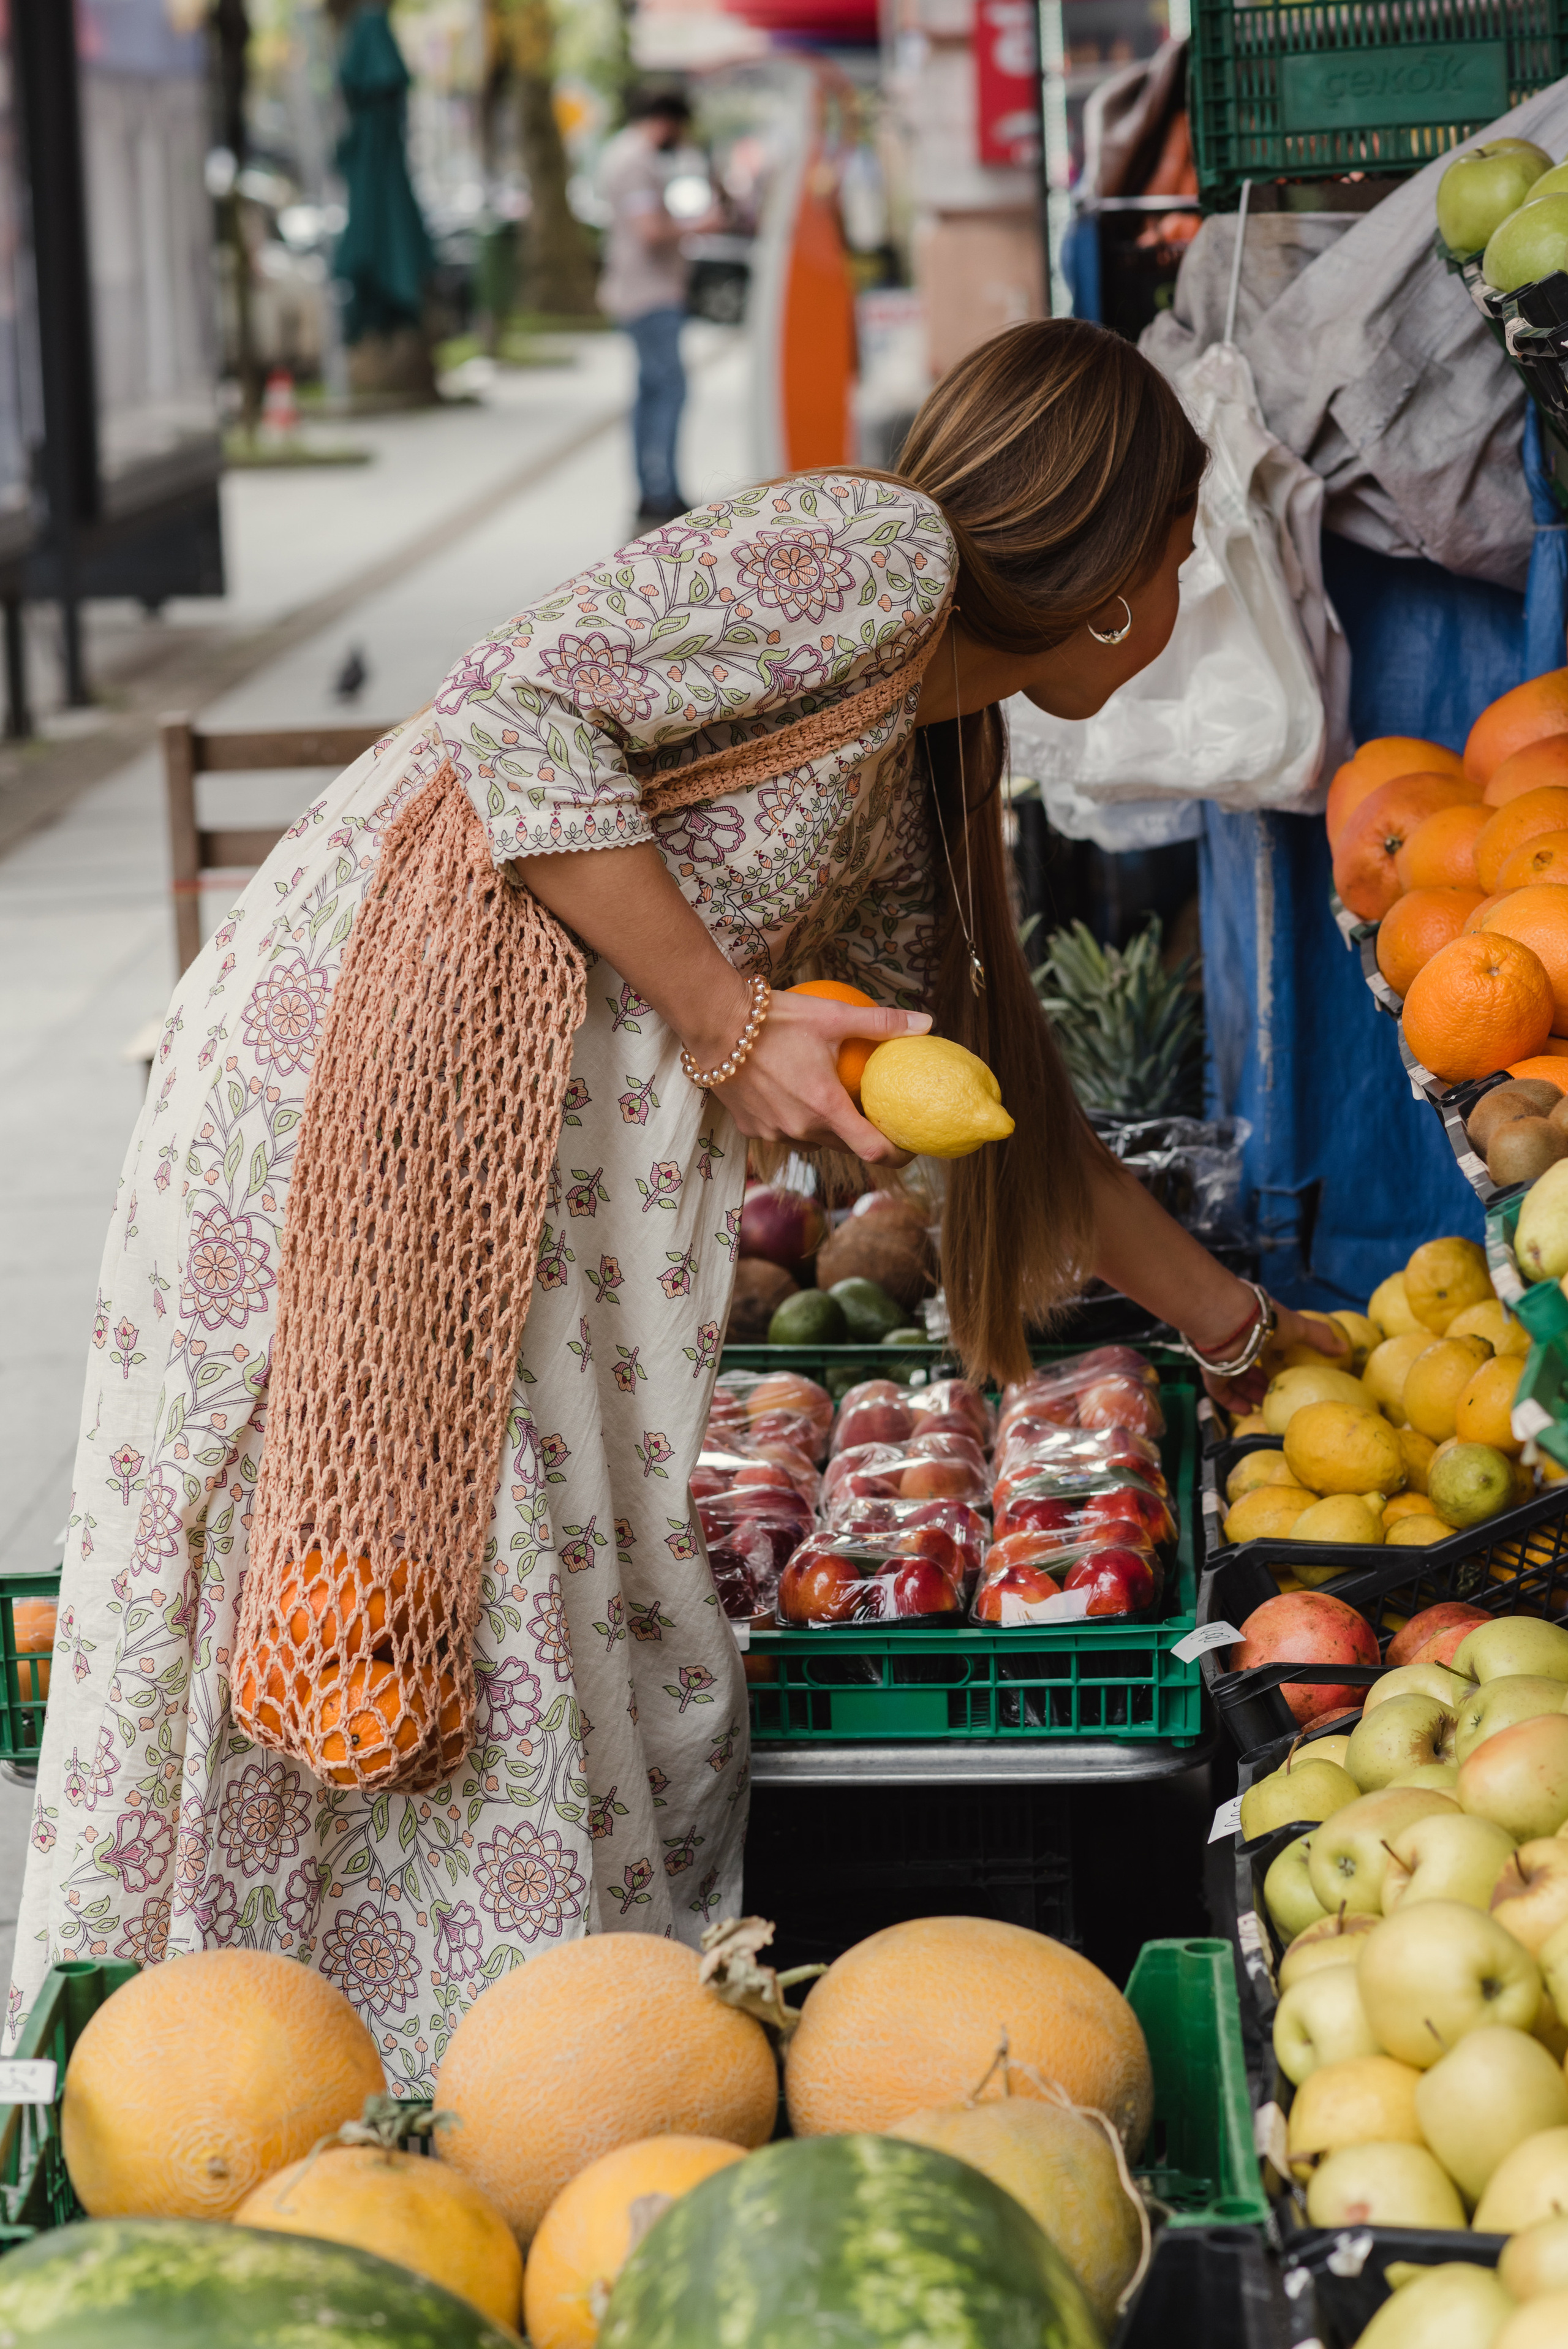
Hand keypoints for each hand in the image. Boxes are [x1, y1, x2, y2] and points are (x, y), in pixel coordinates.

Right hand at [690, 989, 930, 1165]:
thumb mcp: (834, 1016)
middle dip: (863, 1136)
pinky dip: (795, 1120)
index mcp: (826, 1108)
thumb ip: (882, 1023)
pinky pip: (783, 1132)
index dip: (898, 1154)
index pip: (873, 1151)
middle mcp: (800, 1129)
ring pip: (813, 1141)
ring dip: (827, 1128)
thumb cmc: (775, 1019)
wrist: (715, 1023)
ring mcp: (772, 1132)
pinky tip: (794, 1094)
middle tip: (874, 1113)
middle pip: (845, 1146)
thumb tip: (926, 1023)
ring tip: (834, 1102)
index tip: (910, 1145)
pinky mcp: (750, 1128)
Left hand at [1202, 1301, 1348, 1413]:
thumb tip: (1343, 1347)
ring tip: (1265, 1406)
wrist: (1228, 1323)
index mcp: (1258, 1330)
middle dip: (1263, 1381)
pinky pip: (1220, 1391)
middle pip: (1251, 1366)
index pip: (1266, 1347)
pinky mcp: (1211, 1371)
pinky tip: (1246, 1411)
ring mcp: (1225, 1358)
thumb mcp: (1299, 1327)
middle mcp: (1239, 1343)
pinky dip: (1232, 1402)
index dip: (1276, 1360)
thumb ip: (1320, 1336)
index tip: (1288, 1374)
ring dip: (1251, 1393)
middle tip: (1277, 1395)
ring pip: (1236, 1379)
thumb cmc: (1265, 1321)